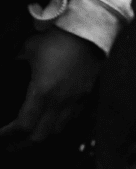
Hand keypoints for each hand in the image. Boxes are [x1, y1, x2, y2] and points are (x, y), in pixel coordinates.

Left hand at [0, 27, 102, 147]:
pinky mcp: (86, 94)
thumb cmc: (57, 37)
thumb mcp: (29, 47)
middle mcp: (58, 102)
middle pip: (39, 136)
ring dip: (41, 134)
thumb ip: (17, 59)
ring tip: (31, 133)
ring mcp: (74, 100)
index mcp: (42, 92)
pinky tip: (53, 119)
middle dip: (21, 142)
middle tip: (11, 141)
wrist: (90, 29)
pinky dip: (59, 124)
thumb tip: (12, 64)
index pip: (22, 126)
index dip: (7, 135)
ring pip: (56, 130)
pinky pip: (71, 119)